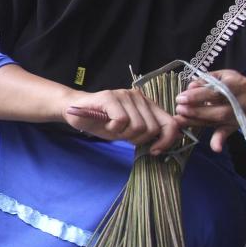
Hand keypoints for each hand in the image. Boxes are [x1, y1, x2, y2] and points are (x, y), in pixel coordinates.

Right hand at [63, 87, 180, 154]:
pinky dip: (113, 128)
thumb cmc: (102, 122)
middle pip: (153, 128)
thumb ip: (146, 133)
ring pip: (138, 126)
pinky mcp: (111, 97)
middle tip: (122, 135)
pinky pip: (121, 121)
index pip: (170, 123)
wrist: (74, 111)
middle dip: (138, 139)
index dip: (167, 140)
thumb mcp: (128, 131)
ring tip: (113, 128)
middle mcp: (139, 97)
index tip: (154, 151)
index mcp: (148, 105)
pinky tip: (106, 124)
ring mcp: (125, 95)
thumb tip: (165, 144)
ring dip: (123, 134)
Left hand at [175, 69, 245, 152]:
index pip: (217, 91)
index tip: (181, 98)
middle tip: (179, 109)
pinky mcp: (237, 125)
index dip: (198, 95)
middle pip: (219, 109)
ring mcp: (241, 115)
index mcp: (238, 85)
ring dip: (197, 121)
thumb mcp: (223, 76)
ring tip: (180, 119)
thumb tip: (190, 87)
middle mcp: (244, 101)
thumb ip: (206, 80)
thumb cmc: (234, 85)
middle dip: (196, 111)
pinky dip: (220, 140)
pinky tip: (215, 147)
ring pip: (219, 120)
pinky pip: (228, 133)